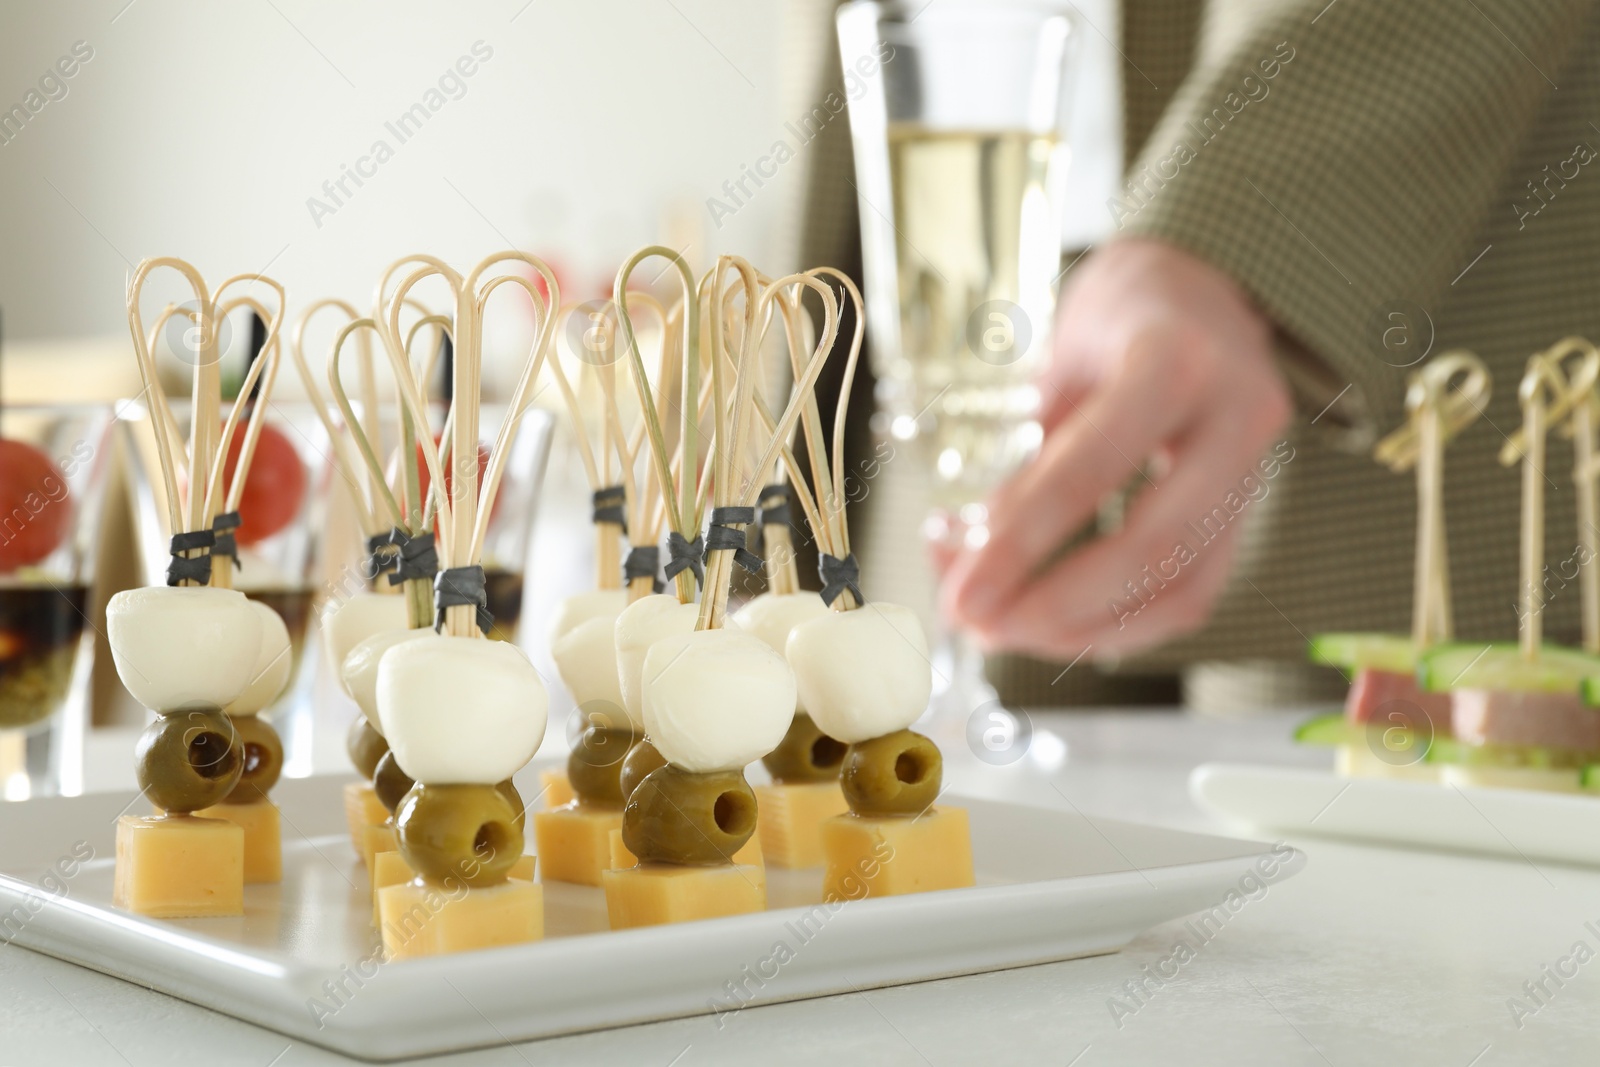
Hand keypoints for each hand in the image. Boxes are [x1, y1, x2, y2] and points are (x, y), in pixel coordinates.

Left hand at [941, 237, 1291, 659]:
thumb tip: (962, 557)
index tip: (962, 592)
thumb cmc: (1117, 318)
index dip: (1022, 542)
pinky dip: (1119, 626)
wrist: (1202, 292)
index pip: (1094, 468)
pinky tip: (1056, 626)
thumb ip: (1021, 456)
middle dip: (1055, 606)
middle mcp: (1235, 418)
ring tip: (1005, 630)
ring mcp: (1254, 472)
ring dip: (1084, 629)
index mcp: (1177, 358)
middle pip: (1155, 547)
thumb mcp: (1059, 360)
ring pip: (1183, 589)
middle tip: (978, 623)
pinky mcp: (1248, 514)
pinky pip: (1192, 595)